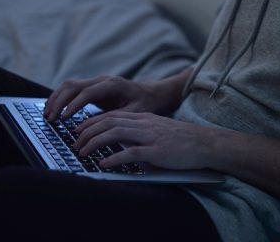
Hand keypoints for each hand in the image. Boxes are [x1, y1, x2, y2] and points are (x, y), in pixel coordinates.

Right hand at [44, 74, 183, 121]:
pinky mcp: (93, 87)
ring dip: (56, 99)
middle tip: (50, 119)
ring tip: (47, 115)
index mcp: (112, 85)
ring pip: (69, 85)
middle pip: (73, 85)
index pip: (87, 92)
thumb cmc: (146, 104)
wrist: (152, 93)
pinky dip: (60, 98)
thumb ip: (115, 118)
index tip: (64, 118)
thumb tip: (94, 127)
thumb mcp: (134, 113)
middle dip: (59, 101)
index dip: (74, 105)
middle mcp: (102, 80)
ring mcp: (96, 82)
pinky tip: (54, 110)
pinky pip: (72, 89)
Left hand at [73, 111, 212, 170]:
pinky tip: (104, 163)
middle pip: (109, 122)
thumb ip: (141, 134)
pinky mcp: (156, 151)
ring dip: (95, 143)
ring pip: (115, 134)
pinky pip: (131, 153)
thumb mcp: (159, 131)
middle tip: (75, 142)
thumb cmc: (183, 140)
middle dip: (88, 131)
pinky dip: (114, 157)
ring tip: (83, 152)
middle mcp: (144, 124)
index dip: (92, 122)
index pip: (112, 115)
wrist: (205, 143)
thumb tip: (122, 144)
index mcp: (144, 118)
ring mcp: (150, 136)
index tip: (79, 130)